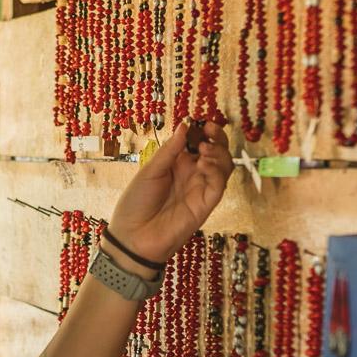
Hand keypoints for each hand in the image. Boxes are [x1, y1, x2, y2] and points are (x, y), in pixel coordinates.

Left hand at [107, 118, 235, 264]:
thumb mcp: (150, 171)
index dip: (203, 130)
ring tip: (204, 148)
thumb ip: (170, 150)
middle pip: (217, 152)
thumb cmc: (136, 203)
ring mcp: (201, 189)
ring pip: (224, 166)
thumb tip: (185, 124)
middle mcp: (193, 174)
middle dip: (217, 138)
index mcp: (178, 164)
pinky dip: (216, 171)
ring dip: (219, 153)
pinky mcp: (206, 205)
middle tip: (209, 129)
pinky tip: (204, 164)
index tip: (200, 120)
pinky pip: (219, 185)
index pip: (199, 142)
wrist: (132, 237)